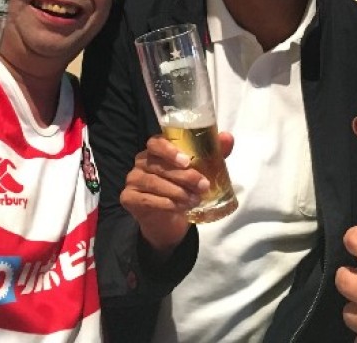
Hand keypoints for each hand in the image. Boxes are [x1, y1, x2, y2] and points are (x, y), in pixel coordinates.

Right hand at [120, 132, 233, 256]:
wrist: (170, 220)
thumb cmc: (184, 188)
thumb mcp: (201, 170)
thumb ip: (213, 152)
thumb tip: (228, 137)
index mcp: (156, 150)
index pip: (156, 142)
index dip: (169, 150)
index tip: (187, 161)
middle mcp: (141, 161)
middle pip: (158, 165)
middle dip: (183, 176)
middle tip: (203, 185)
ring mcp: (132, 179)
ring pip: (153, 182)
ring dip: (176, 192)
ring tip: (194, 200)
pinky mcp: (128, 198)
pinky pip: (146, 199)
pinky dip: (165, 204)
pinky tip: (180, 208)